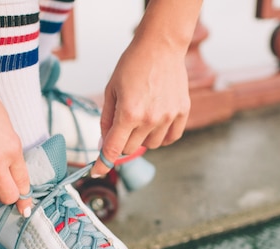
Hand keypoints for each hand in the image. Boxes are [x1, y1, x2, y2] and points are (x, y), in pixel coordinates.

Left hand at [91, 32, 190, 176]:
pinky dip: (161, 136)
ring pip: (151, 145)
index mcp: (128, 113)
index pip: (113, 148)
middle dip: (123, 141)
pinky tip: (156, 123)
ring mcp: (168, 117)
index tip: (97, 171)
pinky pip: (170, 138)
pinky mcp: (182, 112)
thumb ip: (107, 119)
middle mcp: (149, 119)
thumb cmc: (133, 64)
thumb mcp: (111, 90)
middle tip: (124, 123)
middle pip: (131, 149)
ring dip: (143, 138)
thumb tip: (104, 143)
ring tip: (142, 116)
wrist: (161, 47)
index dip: (103, 163)